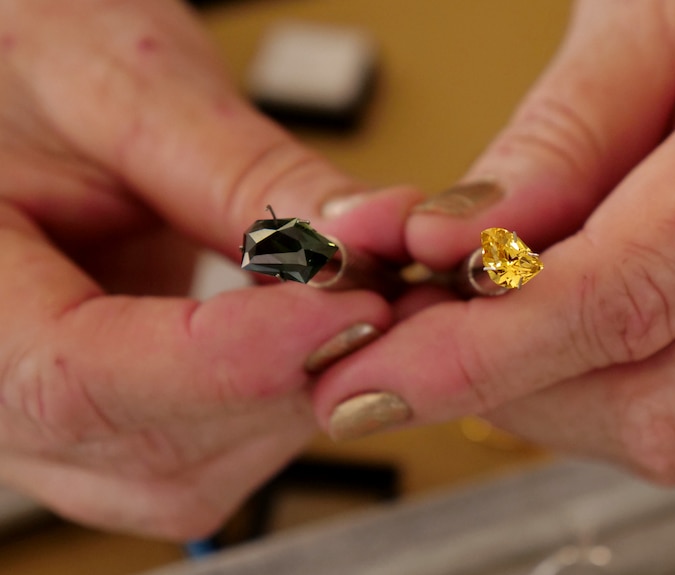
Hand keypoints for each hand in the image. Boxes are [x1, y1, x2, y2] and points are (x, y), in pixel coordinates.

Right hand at [0, 0, 417, 538]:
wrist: (16, 92)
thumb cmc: (27, 75)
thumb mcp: (127, 90)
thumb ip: (244, 174)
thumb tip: (359, 244)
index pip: (83, 378)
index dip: (234, 358)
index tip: (351, 307)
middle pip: (155, 450)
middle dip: (290, 380)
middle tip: (383, 296)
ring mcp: (58, 425)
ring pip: (197, 475)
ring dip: (297, 395)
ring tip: (350, 300)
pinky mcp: (119, 420)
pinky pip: (213, 458)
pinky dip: (282, 399)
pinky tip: (313, 327)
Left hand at [312, 0, 674, 483]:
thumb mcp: (655, 8)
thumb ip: (565, 134)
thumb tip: (462, 241)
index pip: (631, 292)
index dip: (487, 353)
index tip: (378, 377)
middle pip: (663, 406)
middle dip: (511, 395)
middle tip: (408, 343)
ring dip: (543, 395)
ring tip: (463, 320)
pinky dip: (588, 380)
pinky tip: (533, 320)